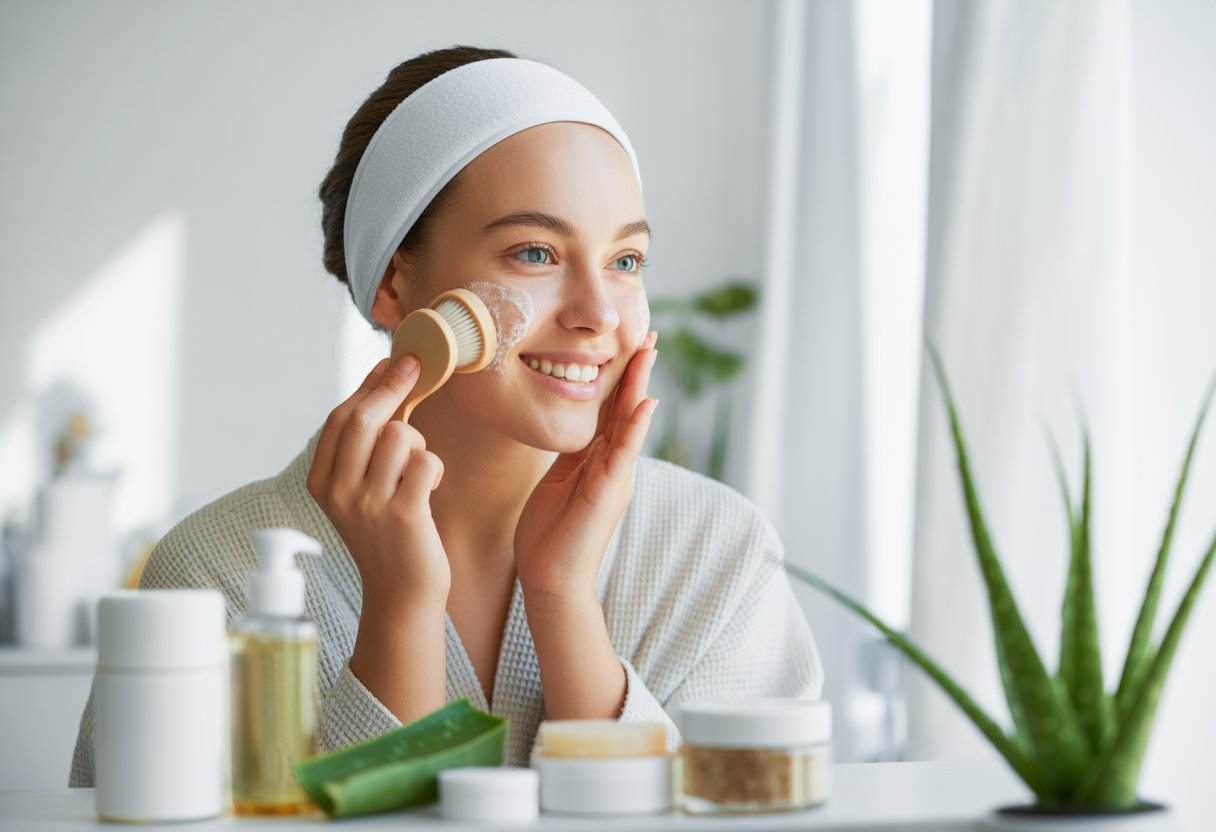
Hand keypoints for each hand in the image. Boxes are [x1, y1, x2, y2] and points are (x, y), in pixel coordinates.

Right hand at [306, 355, 450, 607]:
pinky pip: (425, 461)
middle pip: (363, 418)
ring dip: (417, 443)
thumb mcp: (361, 491)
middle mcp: (339, 492)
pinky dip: (433, 468)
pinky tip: (428, 489)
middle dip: (392, 386)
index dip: (367, 385)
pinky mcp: (402, 514)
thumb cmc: (389, 534)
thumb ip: (365, 447)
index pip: (339, 419)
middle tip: (416, 367)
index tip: (390, 361)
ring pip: (399, 435)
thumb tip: (386, 384)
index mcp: (321, 482)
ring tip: (416, 471)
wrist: (401, 594)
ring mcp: (368, 504)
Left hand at [514, 332, 659, 604]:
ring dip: (640, 384)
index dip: (618, 376)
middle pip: (626, 407)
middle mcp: (613, 464)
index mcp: (598, 460)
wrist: (551, 578)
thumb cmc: (549, 536)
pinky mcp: (610, 490)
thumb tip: (571, 432)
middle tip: (648, 333)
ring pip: (630, 421)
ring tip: (649, 351)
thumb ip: (570, 457)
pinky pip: (625, 451)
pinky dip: (635, 426)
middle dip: (636, 370)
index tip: (627, 345)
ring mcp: (615, 476)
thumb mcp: (558, 483)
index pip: (611, 409)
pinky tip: (645, 402)